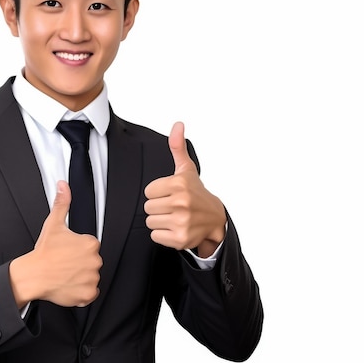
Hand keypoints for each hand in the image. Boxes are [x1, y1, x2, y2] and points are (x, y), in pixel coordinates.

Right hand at [9, 181, 101, 307]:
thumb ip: (62, 203)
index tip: (66, 252)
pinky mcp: (88, 294)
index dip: (76, 249)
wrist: (34, 275)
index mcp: (91, 243)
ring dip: (81, 277)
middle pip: (91, 261)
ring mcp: (92, 279)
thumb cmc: (44, 252)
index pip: (89, 246)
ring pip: (91, 277)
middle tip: (64, 263)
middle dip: (80, 263)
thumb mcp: (53, 224)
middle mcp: (95, 261)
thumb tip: (63, 186)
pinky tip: (69, 284)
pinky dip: (81, 291)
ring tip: (65, 274)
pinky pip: (90, 293)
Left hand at [144, 122, 225, 255]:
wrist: (216, 220)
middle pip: (148, 207)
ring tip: (174, 217)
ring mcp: (181, 221)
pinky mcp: (180, 238)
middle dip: (159, 208)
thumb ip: (178, 147)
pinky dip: (163, 235)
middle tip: (173, 207)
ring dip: (160, 221)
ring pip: (150, 222)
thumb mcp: (187, 169)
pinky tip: (175, 228)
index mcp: (179, 184)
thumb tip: (177, 124)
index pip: (148, 191)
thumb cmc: (197, 193)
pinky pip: (155, 236)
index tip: (171, 194)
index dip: (158, 193)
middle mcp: (181, 202)